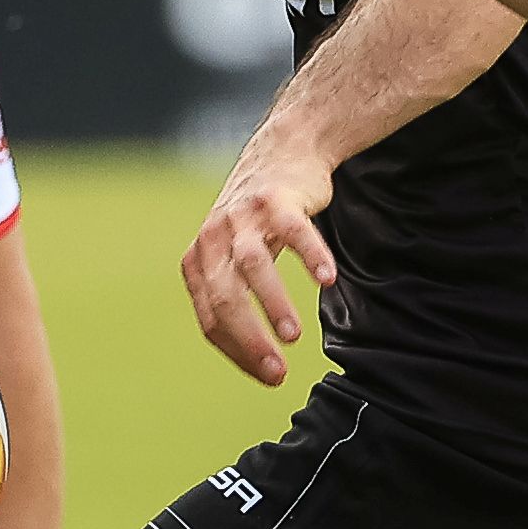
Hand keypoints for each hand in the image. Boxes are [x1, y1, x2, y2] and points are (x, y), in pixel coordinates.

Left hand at [180, 135, 338, 386]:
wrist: (284, 152)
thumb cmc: (261, 219)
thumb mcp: (233, 256)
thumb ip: (232, 296)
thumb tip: (255, 362)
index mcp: (200, 261)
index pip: (211, 319)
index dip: (238, 351)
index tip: (271, 376)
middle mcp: (215, 238)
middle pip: (225, 296)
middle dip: (249, 338)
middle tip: (278, 371)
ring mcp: (245, 216)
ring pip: (253, 265)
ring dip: (272, 303)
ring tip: (292, 336)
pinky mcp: (277, 198)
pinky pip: (295, 230)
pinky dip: (310, 255)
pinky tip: (327, 281)